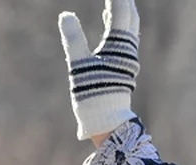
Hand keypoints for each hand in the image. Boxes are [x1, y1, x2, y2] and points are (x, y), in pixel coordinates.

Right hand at [58, 0, 139, 140]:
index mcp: (119, 46)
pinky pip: (125, 37)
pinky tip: (110, 21)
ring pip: (129, 26)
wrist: (109, 122)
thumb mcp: (79, 66)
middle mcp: (128, 50)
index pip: (120, 11)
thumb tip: (66, 15)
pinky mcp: (125, 66)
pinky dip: (119, 24)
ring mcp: (128, 58)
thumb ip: (73, 39)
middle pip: (130, 15)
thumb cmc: (94, 96)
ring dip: (122, 10)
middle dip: (122, 0)